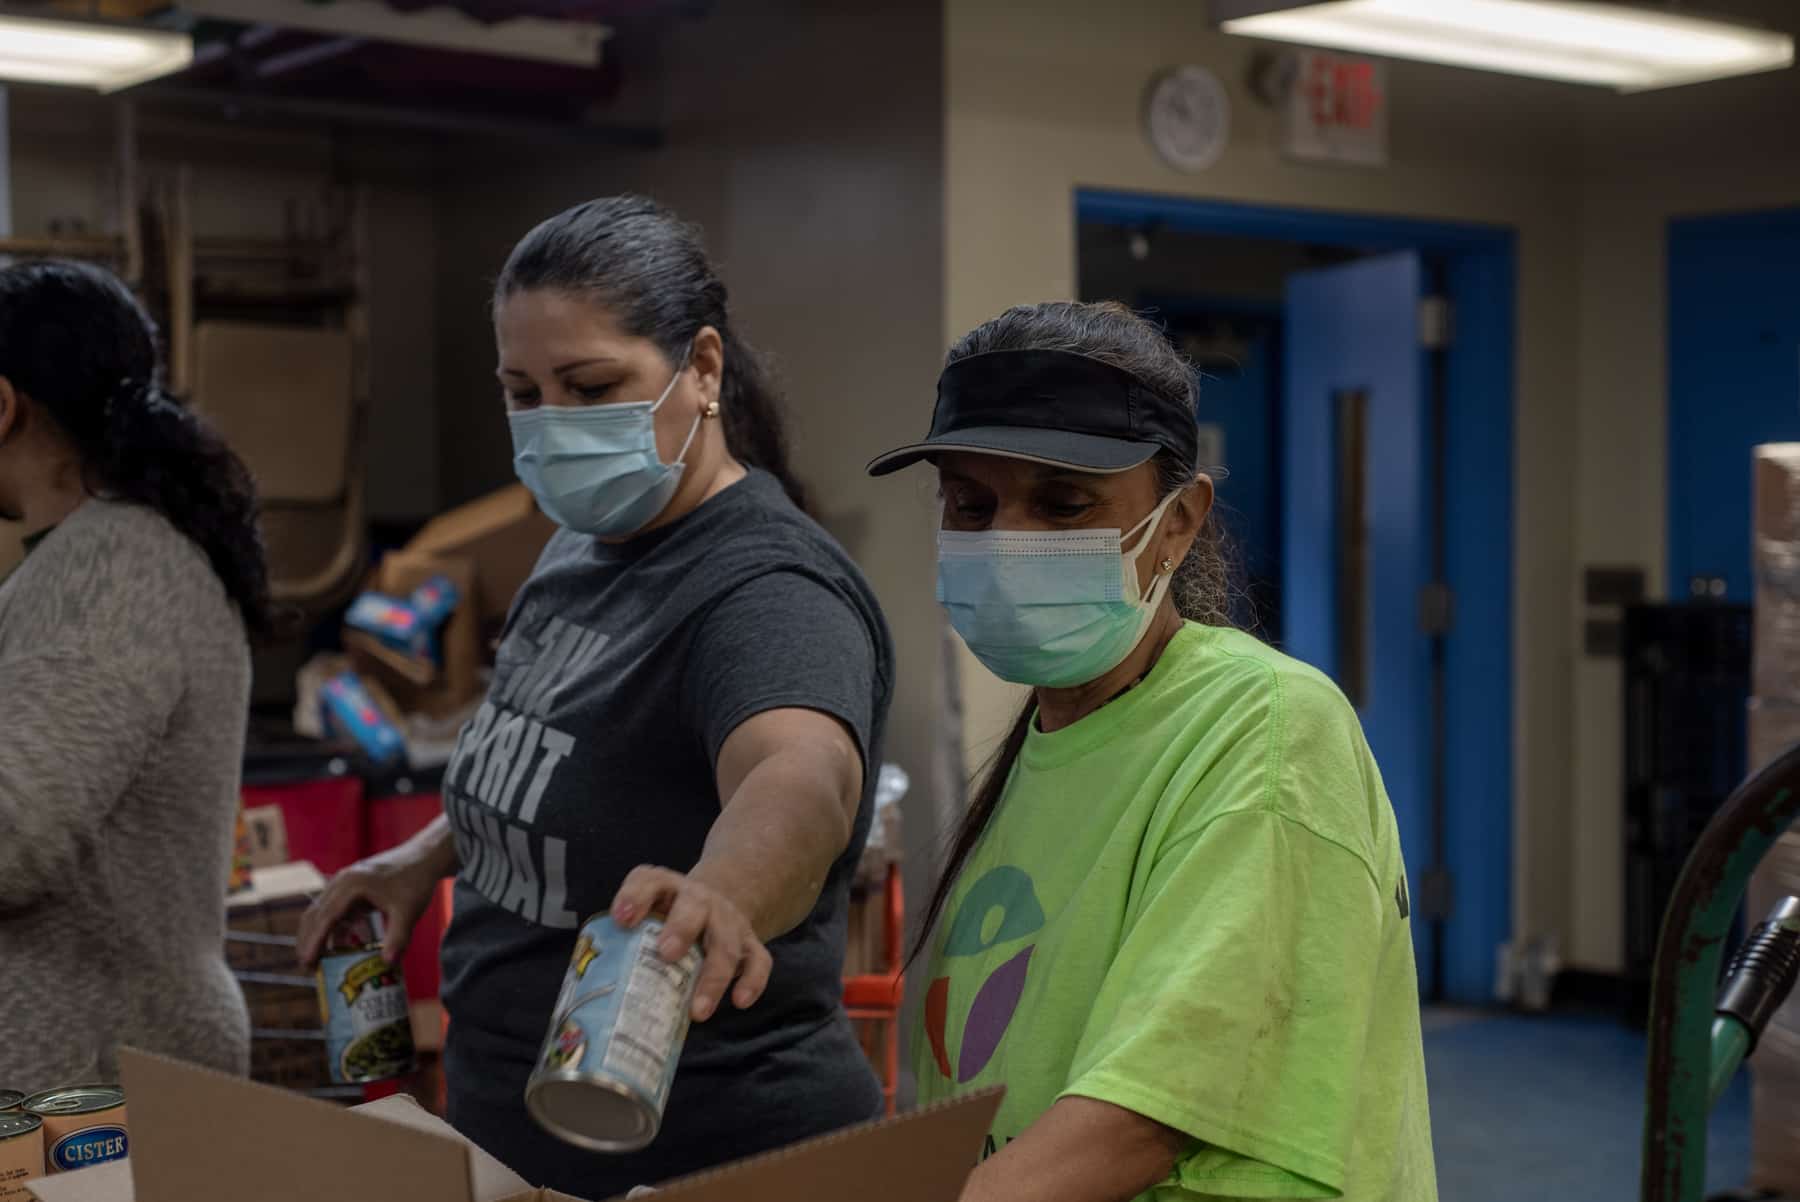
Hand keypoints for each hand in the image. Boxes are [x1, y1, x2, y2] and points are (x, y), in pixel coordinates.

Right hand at [298, 843, 440, 968]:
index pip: (325, 917)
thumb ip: (398, 938)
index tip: (307, 963)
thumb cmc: (416, 882)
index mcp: (352, 884)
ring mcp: (344, 882)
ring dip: (317, 935)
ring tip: (317, 962)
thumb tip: (387, 964)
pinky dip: (332, 929)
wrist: (425, 857)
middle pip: (315, 914)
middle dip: (309, 941)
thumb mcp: (409, 912)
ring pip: (321, 912)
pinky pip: (334, 910)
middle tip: (309, 968)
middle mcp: (341, 881)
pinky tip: (337, 948)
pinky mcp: (350, 887)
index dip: (315, 941)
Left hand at [610, 866, 772, 1021]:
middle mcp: (700, 899)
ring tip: (697, 1011)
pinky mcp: (749, 942)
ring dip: (714, 976)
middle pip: (694, 907)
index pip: (649, 880)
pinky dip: (752, 981)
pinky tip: (739, 1002)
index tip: (621, 918)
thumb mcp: (646, 912)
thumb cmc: (667, 916)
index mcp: (666, 887)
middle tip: (666, 955)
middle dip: (681, 929)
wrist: (714, 901)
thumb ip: (622, 937)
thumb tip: (592, 986)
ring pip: (727, 943)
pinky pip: (758, 960)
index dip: (635, 896)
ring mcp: (728, 921)